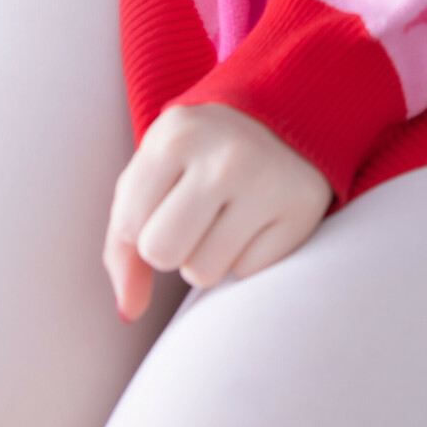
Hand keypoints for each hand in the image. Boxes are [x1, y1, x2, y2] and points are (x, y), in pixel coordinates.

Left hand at [103, 103, 333, 320]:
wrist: (283, 114)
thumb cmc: (201, 153)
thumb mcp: (153, 173)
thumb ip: (123, 242)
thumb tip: (128, 311)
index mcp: (176, 134)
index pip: (131, 228)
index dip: (143, 227)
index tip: (167, 198)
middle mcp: (225, 156)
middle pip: (163, 253)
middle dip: (171, 247)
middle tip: (194, 214)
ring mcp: (269, 182)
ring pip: (204, 272)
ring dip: (208, 256)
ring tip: (227, 215)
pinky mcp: (303, 210)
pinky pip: (248, 272)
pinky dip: (247, 254)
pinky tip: (258, 218)